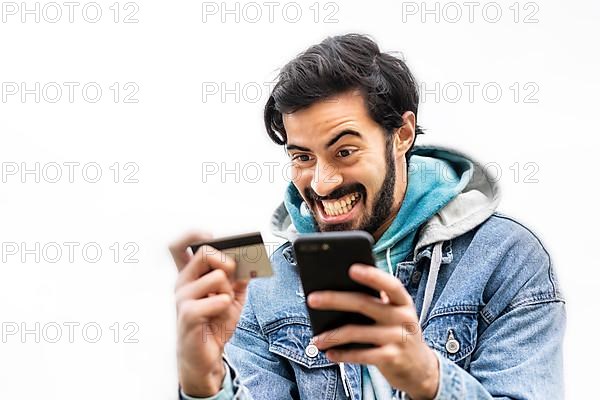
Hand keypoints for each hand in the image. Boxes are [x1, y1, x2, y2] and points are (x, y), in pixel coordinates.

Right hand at [170, 232, 248, 396]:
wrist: (206, 356)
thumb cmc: (215, 323)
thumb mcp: (233, 296)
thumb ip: (239, 277)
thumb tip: (249, 259)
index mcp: (190, 275)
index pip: (178, 246)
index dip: (193, 234)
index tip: (211, 235)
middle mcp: (182, 283)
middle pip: (204, 253)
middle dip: (226, 261)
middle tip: (233, 274)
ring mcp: (182, 298)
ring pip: (217, 277)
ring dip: (229, 291)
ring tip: (225, 305)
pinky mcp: (188, 315)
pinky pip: (218, 299)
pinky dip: (226, 305)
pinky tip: (221, 314)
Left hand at [307, 264, 438, 399]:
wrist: (420, 368)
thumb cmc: (397, 332)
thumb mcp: (393, 314)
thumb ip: (374, 302)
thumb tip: (335, 289)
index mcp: (402, 301)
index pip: (390, 285)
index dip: (372, 276)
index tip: (351, 268)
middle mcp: (403, 317)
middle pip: (364, 304)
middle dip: (335, 299)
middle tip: (312, 299)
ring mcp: (398, 338)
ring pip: (357, 332)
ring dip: (333, 335)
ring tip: (316, 339)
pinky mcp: (392, 358)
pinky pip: (361, 355)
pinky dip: (343, 355)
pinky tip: (329, 353)